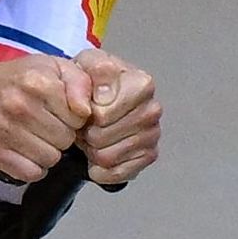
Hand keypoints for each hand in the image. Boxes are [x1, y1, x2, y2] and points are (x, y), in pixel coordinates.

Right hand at [0, 55, 89, 183]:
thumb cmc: (19, 80)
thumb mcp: (54, 68)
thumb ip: (80, 83)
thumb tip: (85, 111)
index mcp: (37, 82)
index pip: (79, 118)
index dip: (74, 116)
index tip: (61, 111)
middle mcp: (18, 105)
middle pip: (65, 140)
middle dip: (61, 134)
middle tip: (47, 124)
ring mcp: (3, 130)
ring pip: (50, 159)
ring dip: (48, 151)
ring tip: (36, 136)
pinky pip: (30, 173)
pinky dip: (32, 166)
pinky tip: (27, 151)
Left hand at [73, 48, 160, 187]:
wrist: (96, 97)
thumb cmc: (93, 81)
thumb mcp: (84, 64)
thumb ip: (88, 75)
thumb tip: (97, 102)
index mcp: (141, 83)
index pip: (102, 114)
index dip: (85, 113)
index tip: (86, 104)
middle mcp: (152, 109)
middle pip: (102, 138)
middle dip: (87, 132)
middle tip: (87, 121)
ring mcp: (152, 135)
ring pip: (107, 158)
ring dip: (91, 149)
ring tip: (93, 133)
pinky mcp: (148, 156)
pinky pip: (116, 174)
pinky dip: (101, 168)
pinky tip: (100, 151)